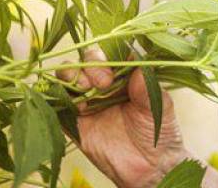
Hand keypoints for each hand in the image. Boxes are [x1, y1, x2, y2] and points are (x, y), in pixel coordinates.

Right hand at [56, 48, 190, 187]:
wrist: (149, 167)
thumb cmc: (159, 132)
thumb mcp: (160, 107)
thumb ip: (147, 87)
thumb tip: (137, 66)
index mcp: (127, 74)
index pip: (113, 51)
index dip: (110, 53)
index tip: (116, 67)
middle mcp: (105, 83)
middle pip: (87, 59)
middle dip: (91, 65)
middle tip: (103, 83)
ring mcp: (88, 100)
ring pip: (69, 76)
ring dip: (73, 76)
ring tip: (86, 90)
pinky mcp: (74, 120)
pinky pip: (58, 103)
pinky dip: (59, 97)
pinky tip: (76, 105)